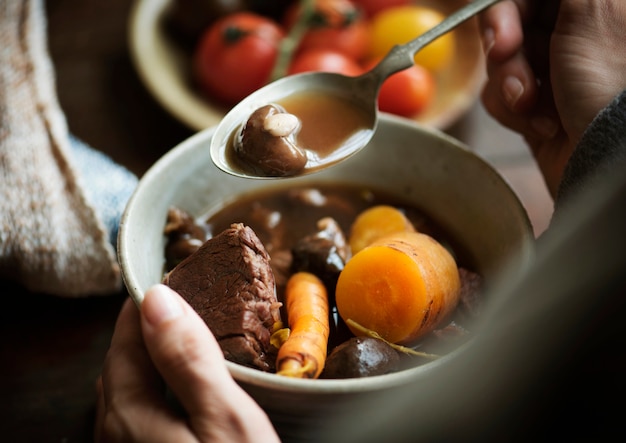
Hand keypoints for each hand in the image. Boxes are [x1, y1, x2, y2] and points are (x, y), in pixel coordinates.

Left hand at [95, 284, 279, 442]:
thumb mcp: (226, 417)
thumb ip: (188, 359)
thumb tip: (158, 298)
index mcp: (129, 414)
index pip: (125, 338)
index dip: (146, 302)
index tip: (173, 277)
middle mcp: (115, 434)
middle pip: (123, 364)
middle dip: (148, 328)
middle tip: (186, 302)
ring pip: (132, 390)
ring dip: (153, 359)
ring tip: (189, 339)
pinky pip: (142, 415)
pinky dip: (159, 388)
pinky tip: (187, 390)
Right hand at [479, 0, 625, 196]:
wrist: (607, 163)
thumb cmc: (609, 88)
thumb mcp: (590, 12)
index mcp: (595, 7)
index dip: (509, 6)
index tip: (503, 27)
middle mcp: (573, 34)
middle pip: (511, 20)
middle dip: (504, 44)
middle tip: (504, 54)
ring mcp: (553, 71)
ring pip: (500, 61)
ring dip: (509, 83)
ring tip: (532, 105)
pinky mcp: (534, 105)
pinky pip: (499, 96)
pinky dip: (512, 111)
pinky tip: (542, 123)